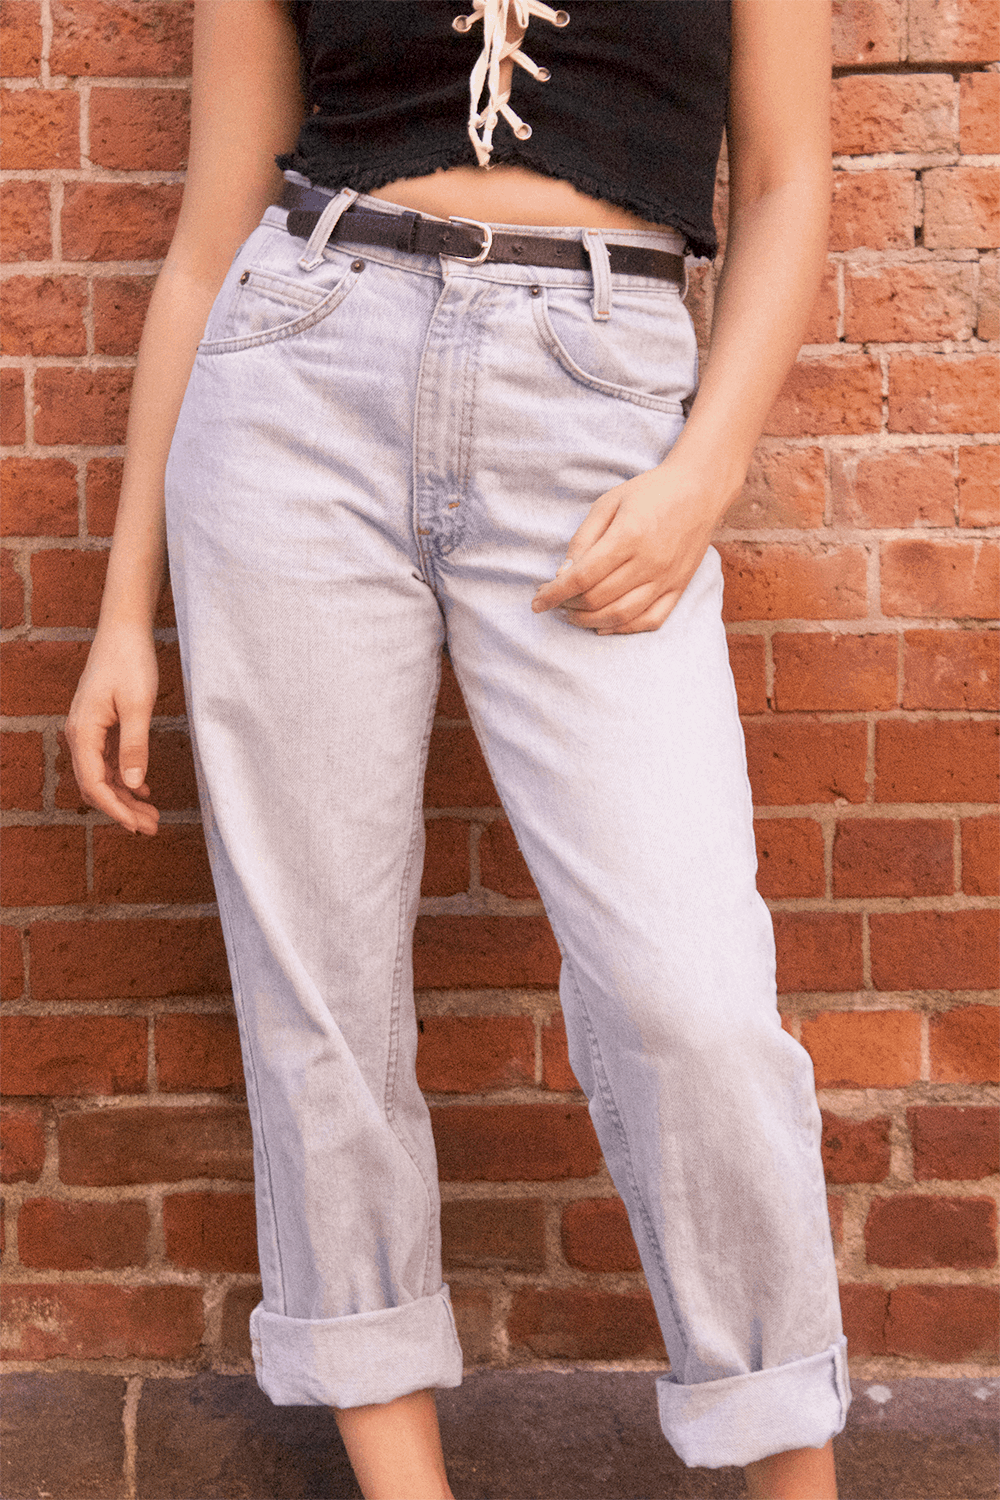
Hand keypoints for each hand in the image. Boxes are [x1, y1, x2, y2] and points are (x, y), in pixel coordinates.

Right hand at [65, 624, 160, 834]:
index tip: (139, 826)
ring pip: (101, 776)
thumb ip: (135, 747)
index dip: (117, 810)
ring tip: (152, 814)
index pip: (94, 784)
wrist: (124, 630)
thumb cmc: (130, 662)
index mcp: (83, 732)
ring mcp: (87, 730)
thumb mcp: (139, 706)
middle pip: (96, 785)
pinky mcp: (98, 725)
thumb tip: (132, 785)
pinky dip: (123, 778)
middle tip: (153, 827)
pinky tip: (143, 789)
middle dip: (122, 809)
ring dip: (125, 797)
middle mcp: (79, 734)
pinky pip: (106, 761)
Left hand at [530, 459, 724, 633]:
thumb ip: (583, 538)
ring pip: (621, 615)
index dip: (554, 593)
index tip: (537, 602)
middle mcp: (649, 562)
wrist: (700, 489)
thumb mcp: (608, 503)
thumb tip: (563, 574)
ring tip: (573, 614)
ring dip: (589, 621)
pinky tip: (603, 624)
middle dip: (568, 605)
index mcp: (628, 536)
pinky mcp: (679, 588)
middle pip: (598, 599)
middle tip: (555, 600)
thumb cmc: (650, 492)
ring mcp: (667, 579)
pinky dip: (623, 628)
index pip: (582, 577)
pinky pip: (650, 621)